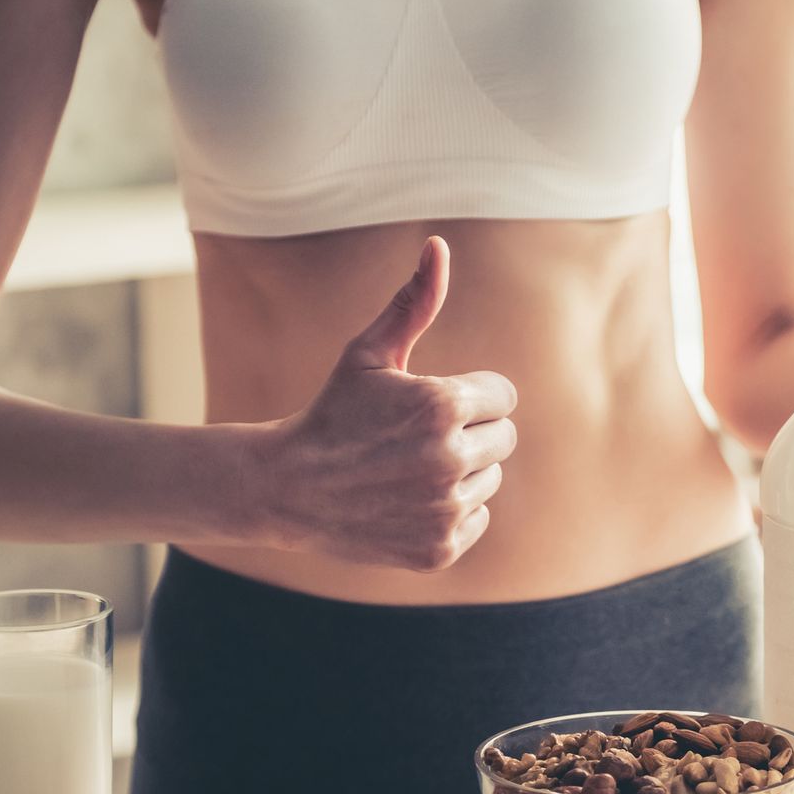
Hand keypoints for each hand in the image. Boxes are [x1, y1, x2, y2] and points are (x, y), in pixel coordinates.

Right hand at [262, 236, 518, 569]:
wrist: (288, 489)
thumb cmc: (333, 412)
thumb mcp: (369, 354)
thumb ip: (413, 303)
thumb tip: (439, 245)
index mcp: (443, 405)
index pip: (504, 396)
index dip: (468, 396)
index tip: (427, 406)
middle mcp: (451, 458)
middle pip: (504, 438)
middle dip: (469, 433)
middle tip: (415, 439)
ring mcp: (445, 508)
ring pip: (490, 480)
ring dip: (460, 473)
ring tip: (407, 470)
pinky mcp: (441, 548)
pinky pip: (475, 519)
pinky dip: (449, 513)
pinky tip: (406, 502)